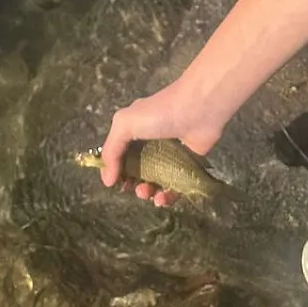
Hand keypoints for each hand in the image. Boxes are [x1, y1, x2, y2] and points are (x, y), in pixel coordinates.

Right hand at [100, 78, 225, 208]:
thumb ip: (111, 150)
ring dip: (148, 192)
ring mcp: (171, 155)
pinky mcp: (189, 165)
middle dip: (132, 183)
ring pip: (155, 181)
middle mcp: (151, 143)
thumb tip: (107, 179)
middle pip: (137, 170)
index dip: (116, 170)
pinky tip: (162, 198)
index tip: (116, 184)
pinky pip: (175, 186)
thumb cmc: (160, 113)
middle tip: (134, 189)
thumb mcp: (125, 124)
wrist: (200, 108)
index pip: (120, 155)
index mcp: (135, 131)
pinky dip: (167, 196)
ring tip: (148, 194)